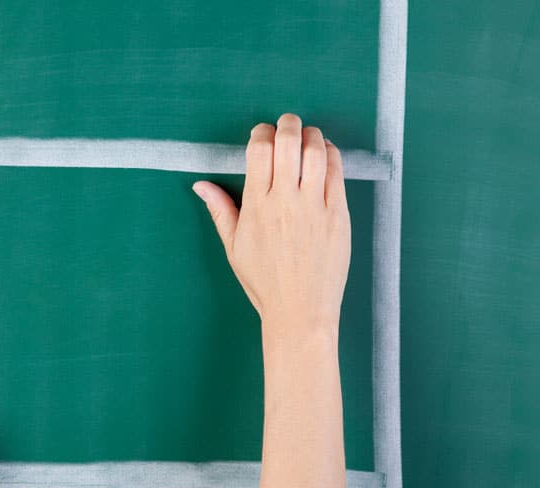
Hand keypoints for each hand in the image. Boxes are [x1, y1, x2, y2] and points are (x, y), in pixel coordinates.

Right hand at [192, 114, 350, 338]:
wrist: (301, 311)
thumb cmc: (264, 282)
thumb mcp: (234, 247)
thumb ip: (220, 210)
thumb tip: (200, 185)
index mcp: (257, 206)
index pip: (260, 150)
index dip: (261, 133)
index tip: (262, 136)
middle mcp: (286, 201)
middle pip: (289, 142)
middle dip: (288, 124)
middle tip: (287, 124)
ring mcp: (315, 206)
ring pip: (317, 151)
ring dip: (312, 135)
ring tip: (307, 137)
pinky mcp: (339, 214)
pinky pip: (337, 171)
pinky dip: (331, 155)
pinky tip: (325, 155)